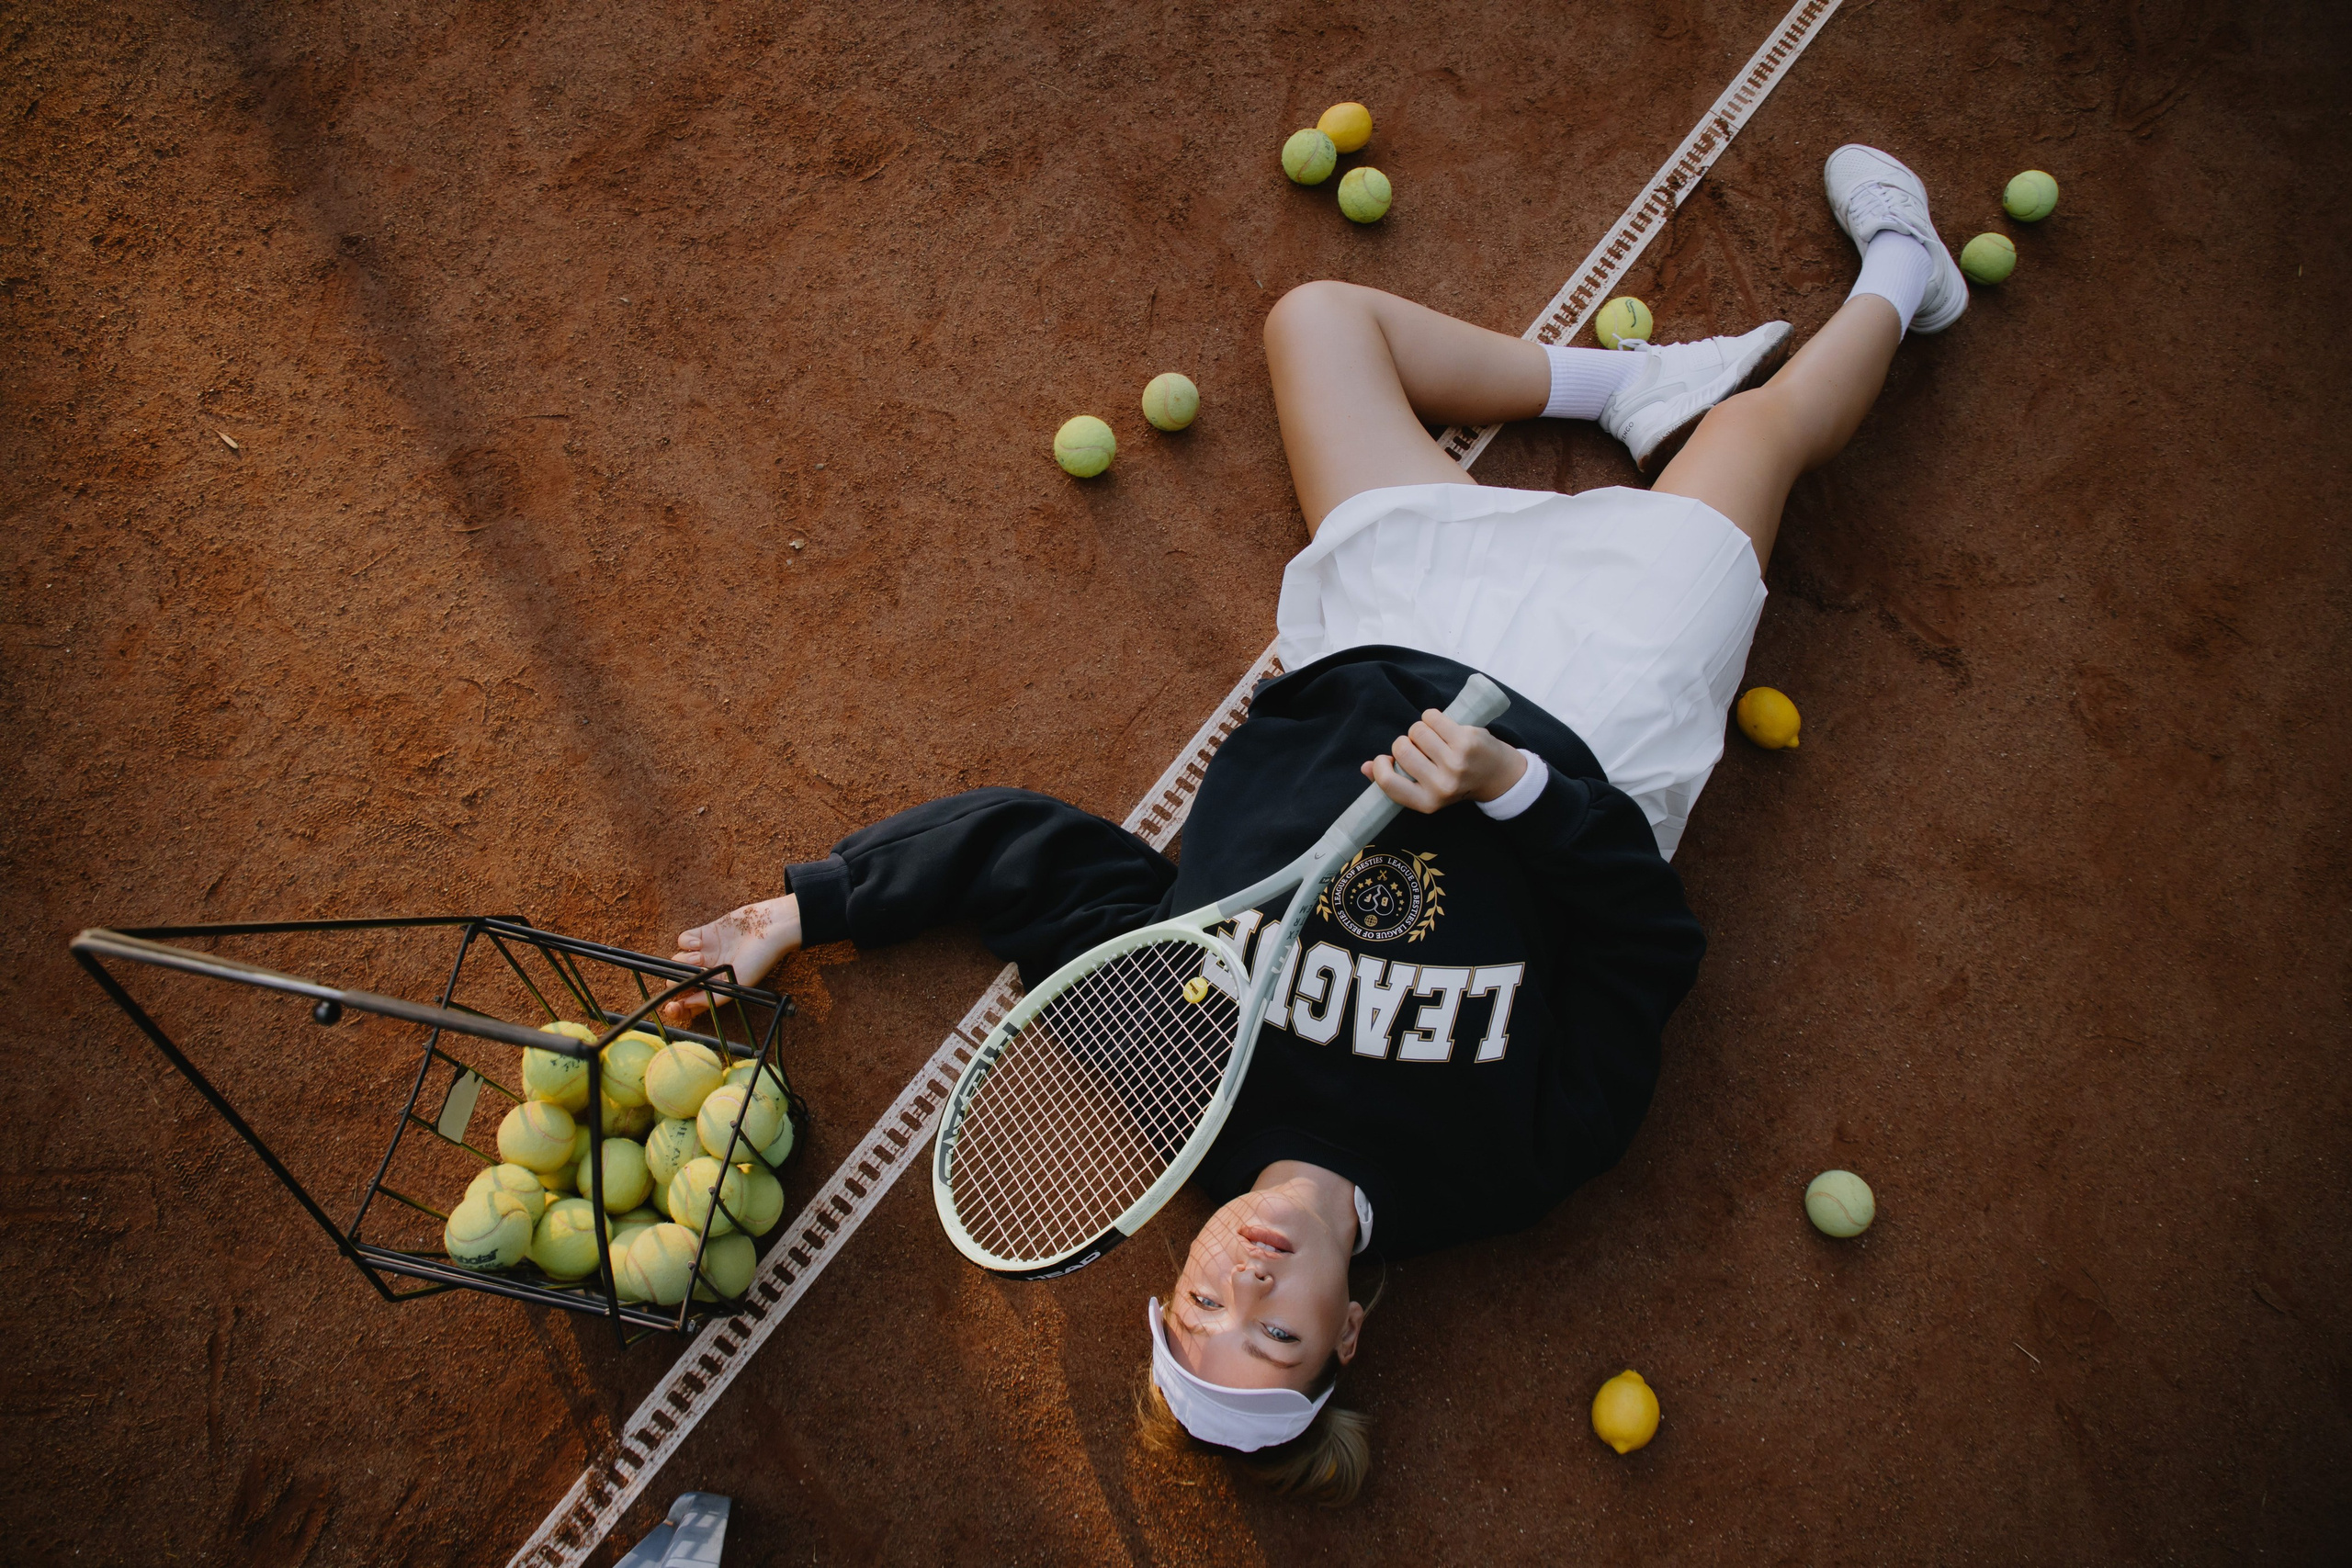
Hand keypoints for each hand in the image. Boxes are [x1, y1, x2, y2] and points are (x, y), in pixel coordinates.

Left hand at [660, 893, 802, 1023]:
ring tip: (701, 957)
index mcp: (717, 987)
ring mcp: (705, 952)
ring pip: (677, 960)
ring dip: (684, 961)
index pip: (690, 1003)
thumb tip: (685, 1006)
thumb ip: (711, 996)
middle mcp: (708, 971)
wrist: (771, 928)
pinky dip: (686, 943)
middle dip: (678, 980)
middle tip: (690, 976)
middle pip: (678, 980)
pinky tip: (699, 943)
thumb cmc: (760, 958)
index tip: (671, 1006)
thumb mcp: (738, 985)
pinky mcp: (704, 933)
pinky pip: (683, 940)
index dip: (678, 1007)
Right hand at [1359, 710, 1527, 814]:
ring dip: (1421, 729)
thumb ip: (1395, 781)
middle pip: (1402, 748)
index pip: (1388, 782)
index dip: (1381, 766)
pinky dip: (1432, 717)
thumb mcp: (1427, 790)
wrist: (1498, 776)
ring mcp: (1455, 763)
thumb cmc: (1455, 781)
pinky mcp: (1466, 741)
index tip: (1386, 759)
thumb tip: (1365, 768)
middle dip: (1406, 742)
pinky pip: (1431, 717)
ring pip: (1416, 730)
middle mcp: (1441, 786)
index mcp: (1427, 803)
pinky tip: (1442, 725)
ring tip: (1435, 738)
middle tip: (1421, 748)